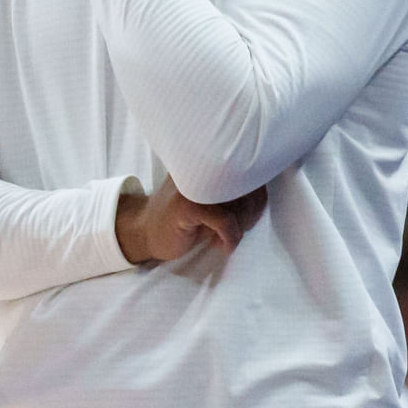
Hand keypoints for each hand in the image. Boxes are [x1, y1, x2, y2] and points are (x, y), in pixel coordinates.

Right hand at [113, 176, 266, 263]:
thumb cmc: (184, 218)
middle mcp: (199, 166)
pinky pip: (226, 222)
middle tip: (237, 229)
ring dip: (240, 227)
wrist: (145, 232)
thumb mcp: (211, 199)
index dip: (257, 196)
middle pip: (248, 187)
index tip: (248, 216)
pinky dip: (231, 238)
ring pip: (239, 204)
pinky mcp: (186, 206)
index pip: (249, 169)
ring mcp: (191, 184)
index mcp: (207, 161)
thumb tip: (262, 195)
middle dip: (249, 214)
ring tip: (225, 237)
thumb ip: (233, 190)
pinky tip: (223, 246)